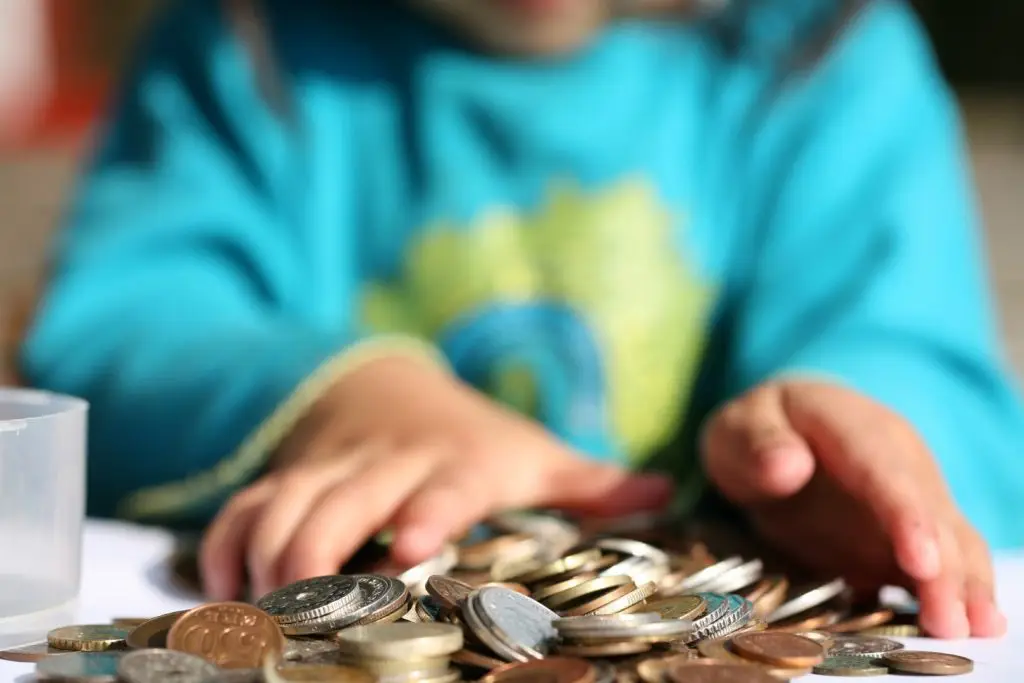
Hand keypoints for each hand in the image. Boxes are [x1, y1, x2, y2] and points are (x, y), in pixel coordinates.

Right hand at [201, 354, 672, 599]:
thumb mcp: (532, 454)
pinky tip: (224, 592)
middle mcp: (386, 465)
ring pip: (281, 507)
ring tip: (257, 615)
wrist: (390, 391)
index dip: (427, 512)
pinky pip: (242, 507)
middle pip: (340, 505)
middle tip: (302, 613)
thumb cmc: (474, 439)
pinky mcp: (288, 477)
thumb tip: (666, 494)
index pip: (443, 486)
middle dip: (316, 555)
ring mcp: (330, 469)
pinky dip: (226, 547)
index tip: (413, 547)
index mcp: (455, 464)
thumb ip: (590, 483)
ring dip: (264, 559)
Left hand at [701, 380, 1005, 638]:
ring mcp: (911, 495)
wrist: (778, 432)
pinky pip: (944, 559)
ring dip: (964, 583)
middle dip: (945, 568)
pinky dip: (961, 589)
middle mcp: (898, 458)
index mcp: (853, 425)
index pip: (883, 469)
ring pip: (950, 537)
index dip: (905, 515)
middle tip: (951, 622)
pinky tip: (975, 623)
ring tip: (975, 629)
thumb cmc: (756, 429)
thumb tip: (786, 466)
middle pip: (928, 512)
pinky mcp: (912, 532)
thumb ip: (759, 444)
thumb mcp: (739, 427)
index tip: (922, 561)